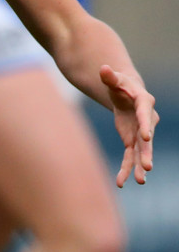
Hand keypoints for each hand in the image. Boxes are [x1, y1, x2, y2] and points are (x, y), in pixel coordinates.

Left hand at [99, 64, 157, 186]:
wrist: (125, 94)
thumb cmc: (120, 84)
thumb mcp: (114, 79)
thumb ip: (109, 76)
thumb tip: (103, 68)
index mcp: (144, 102)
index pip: (145, 114)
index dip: (146, 125)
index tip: (146, 136)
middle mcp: (146, 120)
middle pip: (147, 139)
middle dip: (147, 153)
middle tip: (147, 166)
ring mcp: (140, 133)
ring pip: (141, 152)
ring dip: (139, 167)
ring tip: (140, 182)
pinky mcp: (132, 141)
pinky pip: (129, 157)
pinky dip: (125, 169)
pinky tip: (121, 182)